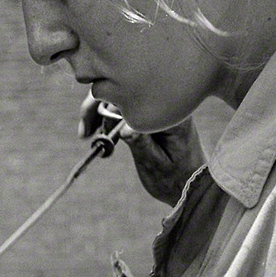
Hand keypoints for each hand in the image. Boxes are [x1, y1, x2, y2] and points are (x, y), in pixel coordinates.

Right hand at [79, 93, 204, 204]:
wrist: (191, 186)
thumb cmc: (176, 179)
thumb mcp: (156, 165)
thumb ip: (141, 144)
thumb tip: (124, 128)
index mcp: (171, 113)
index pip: (130, 95)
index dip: (103, 107)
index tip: (89, 131)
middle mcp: (164, 103)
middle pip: (122, 90)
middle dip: (97, 108)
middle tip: (84, 133)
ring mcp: (156, 106)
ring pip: (120, 97)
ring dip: (100, 113)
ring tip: (89, 135)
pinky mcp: (149, 112)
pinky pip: (124, 106)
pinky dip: (108, 117)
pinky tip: (99, 132)